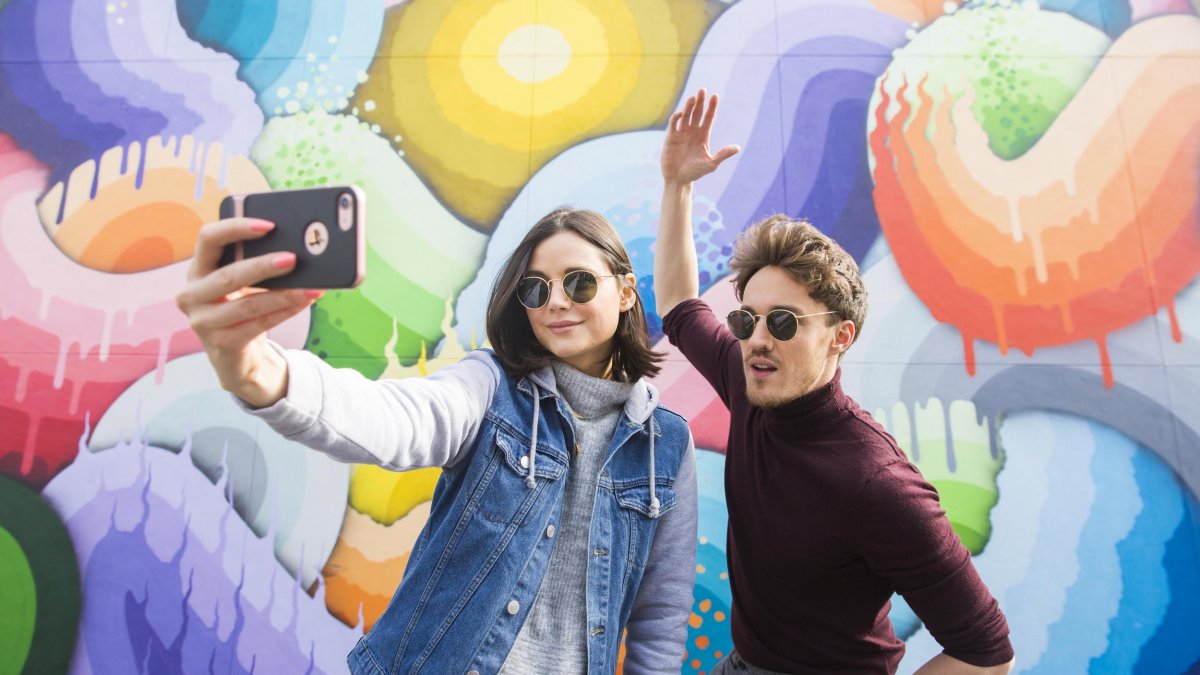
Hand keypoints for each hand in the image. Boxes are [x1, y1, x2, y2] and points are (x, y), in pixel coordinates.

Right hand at [175, 217, 322, 406]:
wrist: (236, 357)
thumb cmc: (242, 310)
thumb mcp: (243, 285)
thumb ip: (256, 265)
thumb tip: (297, 251)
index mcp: (198, 270)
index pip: (208, 238)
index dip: (236, 228)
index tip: (269, 225)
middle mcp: (192, 294)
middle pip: (228, 275)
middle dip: (263, 266)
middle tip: (293, 258)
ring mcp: (203, 321)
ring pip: (247, 305)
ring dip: (283, 295)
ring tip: (310, 288)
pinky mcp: (220, 343)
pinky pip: (258, 325)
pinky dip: (284, 313)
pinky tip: (303, 303)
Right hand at [661, 88, 740, 184]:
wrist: (679, 180)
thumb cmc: (695, 173)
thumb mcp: (711, 164)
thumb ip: (723, 154)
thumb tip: (737, 148)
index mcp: (703, 135)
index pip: (708, 117)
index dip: (711, 107)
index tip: (715, 96)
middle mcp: (692, 131)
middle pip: (697, 113)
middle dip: (700, 102)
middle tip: (703, 90)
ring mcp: (681, 133)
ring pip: (686, 115)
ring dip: (689, 106)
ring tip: (693, 97)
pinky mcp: (671, 137)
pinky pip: (674, 123)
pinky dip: (677, 117)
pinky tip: (682, 113)